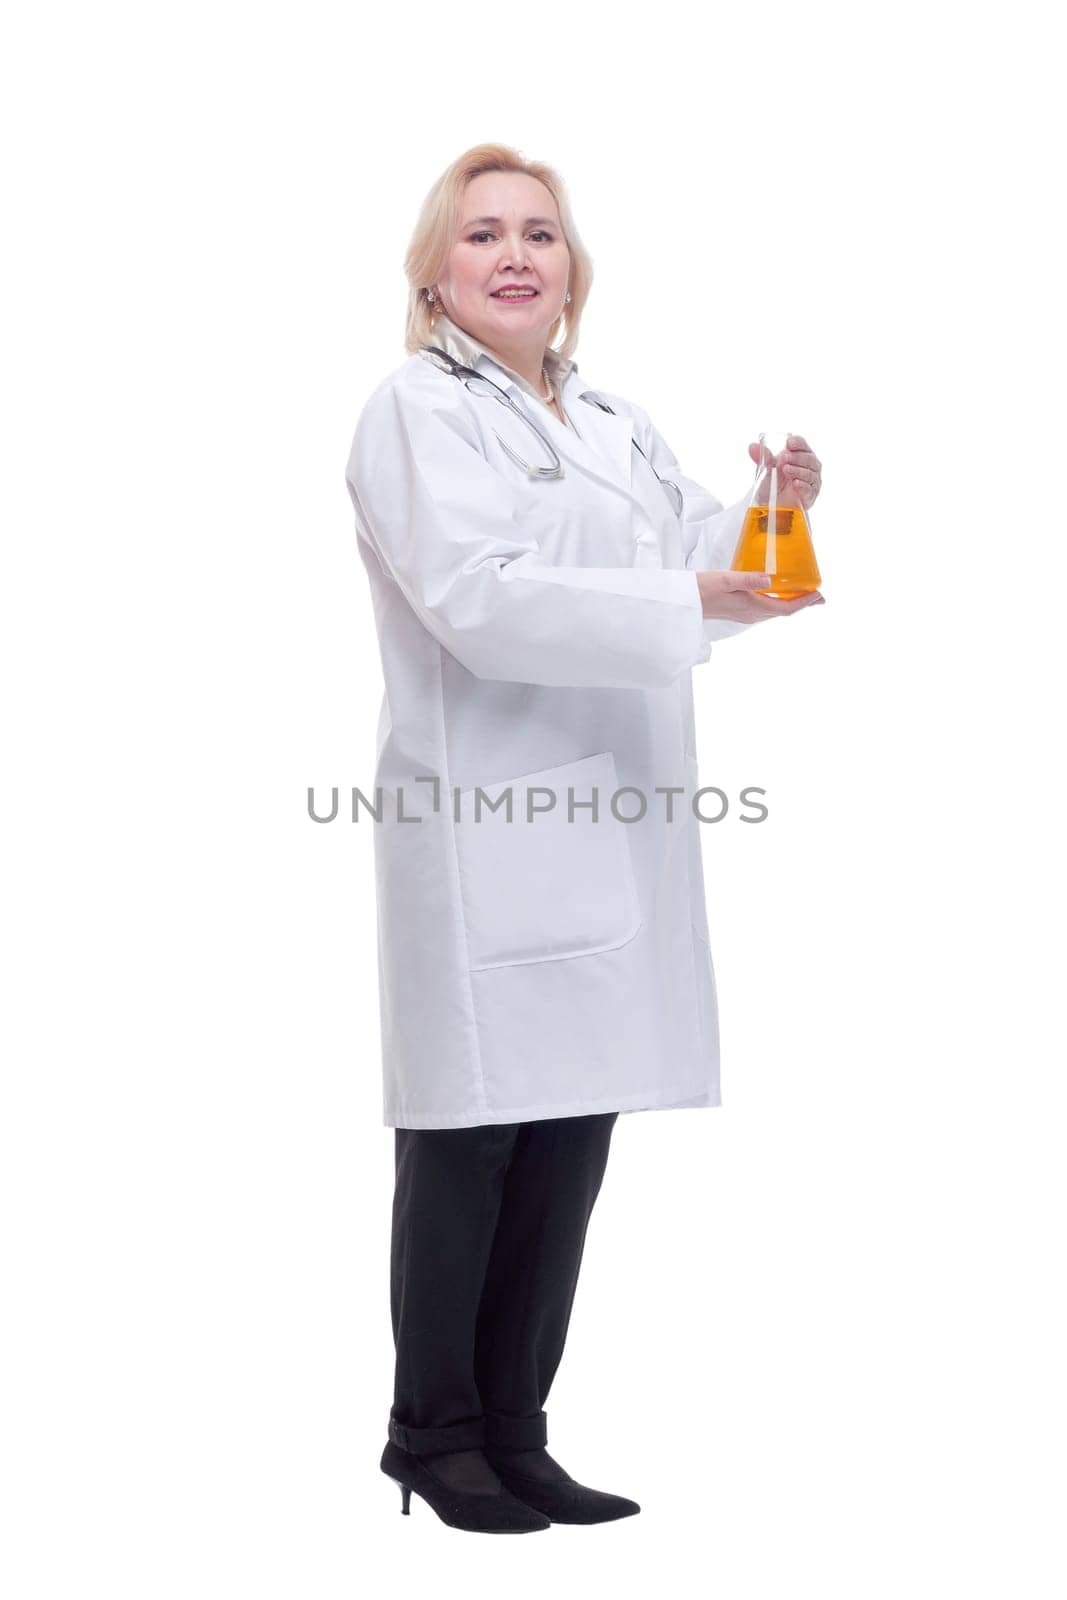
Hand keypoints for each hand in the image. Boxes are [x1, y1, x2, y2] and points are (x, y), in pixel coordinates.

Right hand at [696, 569, 824, 621]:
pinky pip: (765, 610)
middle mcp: (751, 614)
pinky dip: (777, 603)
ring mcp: (745, 615)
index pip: (785, 608)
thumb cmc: (701, 589)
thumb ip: (748, 579)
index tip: (819, 595)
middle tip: (819, 597)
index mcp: (751, 606)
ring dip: (791, 604)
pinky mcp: (739, 612)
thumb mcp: (725, 579)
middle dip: (802, 604)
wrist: (684, 602)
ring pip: (775, 611)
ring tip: (804, 596)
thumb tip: (769, 579)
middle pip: (783, 611)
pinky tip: (777, 595)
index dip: (804, 603)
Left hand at [748, 434, 821, 507]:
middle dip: (796, 457)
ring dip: (797, 470)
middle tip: (784, 458)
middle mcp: (810, 466)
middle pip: (809, 458)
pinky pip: (809, 489)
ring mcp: (812, 481)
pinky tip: (795, 484)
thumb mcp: (766, 469)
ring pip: (810, 473)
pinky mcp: (810, 496)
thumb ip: (762, 457)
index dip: (797, 442)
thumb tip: (752, 446)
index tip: (788, 442)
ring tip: (785, 470)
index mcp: (800, 455)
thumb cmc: (773, 483)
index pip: (803, 445)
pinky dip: (803, 486)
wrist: (771, 504)